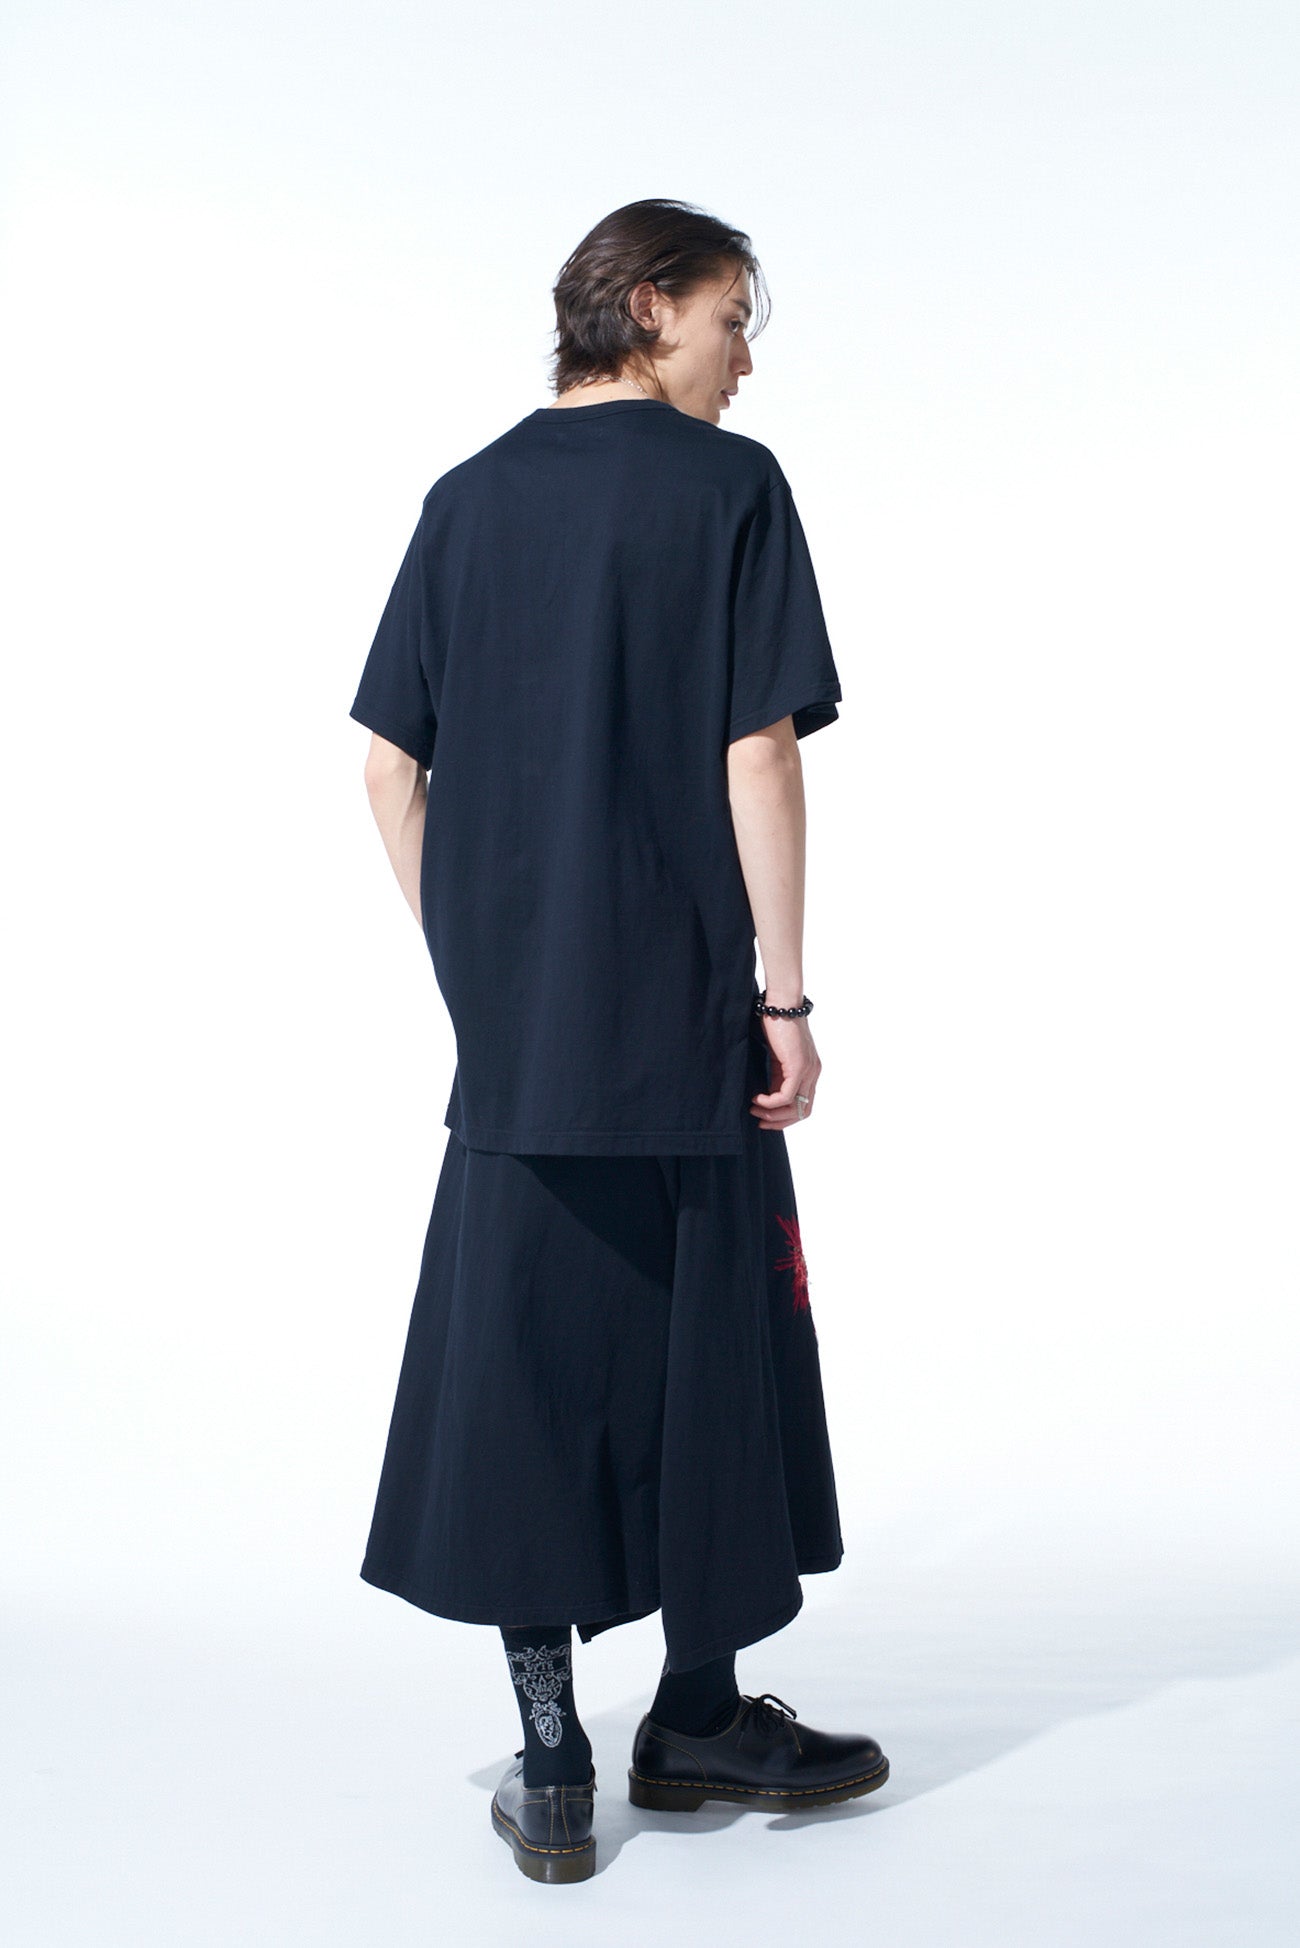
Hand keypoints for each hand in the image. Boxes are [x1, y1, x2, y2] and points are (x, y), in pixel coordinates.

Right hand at [750, 1013, 819, 1129]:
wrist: (781, 1003)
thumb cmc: (776, 1024)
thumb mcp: (778, 1056)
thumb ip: (777, 1074)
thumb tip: (766, 1093)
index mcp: (810, 1070)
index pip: (804, 1105)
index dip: (785, 1117)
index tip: (765, 1117)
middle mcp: (813, 1073)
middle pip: (804, 1111)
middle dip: (780, 1121)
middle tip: (760, 1120)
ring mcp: (808, 1070)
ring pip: (796, 1107)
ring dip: (774, 1114)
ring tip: (755, 1110)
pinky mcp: (799, 1066)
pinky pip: (786, 1095)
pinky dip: (770, 1102)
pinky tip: (757, 1099)